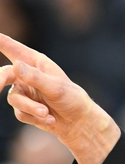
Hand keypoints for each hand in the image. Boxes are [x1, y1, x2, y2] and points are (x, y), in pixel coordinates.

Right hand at [0, 33, 119, 163]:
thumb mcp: (56, 87)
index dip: (0, 41)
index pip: (13, 48)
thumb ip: (35, 77)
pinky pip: (20, 113)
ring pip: (14, 99)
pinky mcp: (23, 107)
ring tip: (46, 112)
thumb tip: (15, 65)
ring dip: (30, 107)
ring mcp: (23, 91)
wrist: (77, 121)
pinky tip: (50, 118)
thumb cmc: (71, 98)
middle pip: (3, 74)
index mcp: (36, 63)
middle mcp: (26, 75)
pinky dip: (35, 117)